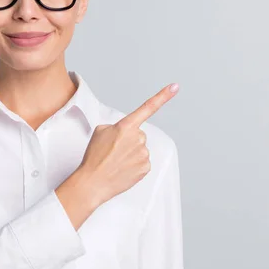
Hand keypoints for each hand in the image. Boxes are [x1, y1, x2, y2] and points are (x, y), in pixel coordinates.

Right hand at [76, 82, 179, 205]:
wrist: (93, 182)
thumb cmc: (94, 157)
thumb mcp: (100, 131)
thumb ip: (117, 126)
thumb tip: (126, 133)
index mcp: (126, 126)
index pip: (148, 107)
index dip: (163, 96)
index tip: (175, 87)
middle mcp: (138, 138)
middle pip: (138, 135)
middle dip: (128, 141)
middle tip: (113, 150)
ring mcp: (143, 153)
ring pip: (140, 149)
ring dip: (130, 153)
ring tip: (115, 161)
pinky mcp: (145, 168)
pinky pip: (142, 162)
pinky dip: (133, 165)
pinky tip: (122, 169)